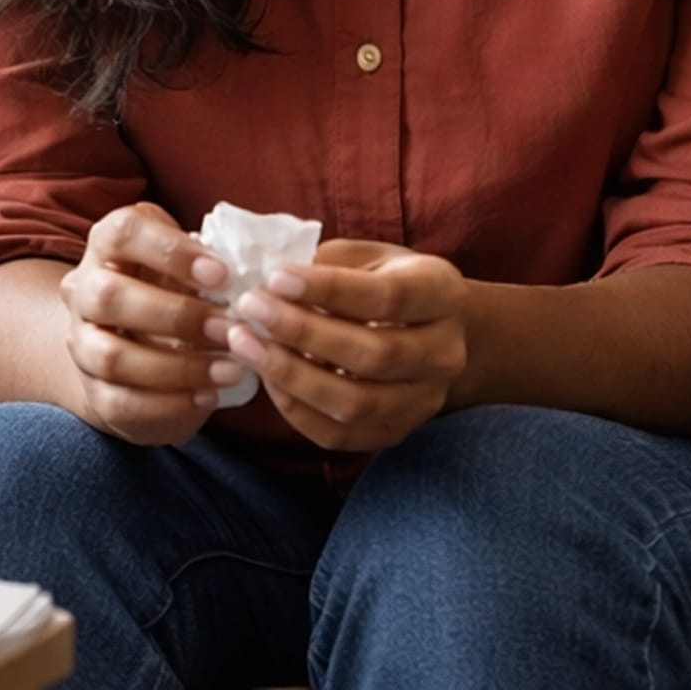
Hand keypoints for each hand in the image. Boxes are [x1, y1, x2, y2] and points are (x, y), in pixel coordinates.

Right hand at [57, 202, 244, 447]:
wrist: (128, 348)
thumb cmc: (169, 291)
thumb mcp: (183, 266)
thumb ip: (206, 266)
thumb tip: (250, 279)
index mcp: (107, 246)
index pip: (123, 233)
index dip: (170, 251)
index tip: (222, 274)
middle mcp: (84, 291)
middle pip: (108, 296)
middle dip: (176, 315)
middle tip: (230, 329)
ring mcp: (81, 344)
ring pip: (112, 356)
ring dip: (178, 366)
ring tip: (232, 370)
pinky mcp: (93, 392)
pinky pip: (122, 402)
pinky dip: (169, 403)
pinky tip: (208, 396)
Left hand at [224, 240, 467, 453]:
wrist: (428, 330)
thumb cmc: (385, 281)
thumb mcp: (367, 256)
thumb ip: (328, 263)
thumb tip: (271, 278)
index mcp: (442, 294)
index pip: (388, 297)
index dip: (330, 289)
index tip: (276, 278)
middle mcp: (444, 353)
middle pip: (374, 355)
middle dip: (303, 333)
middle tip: (250, 308)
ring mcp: (424, 400)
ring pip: (357, 403)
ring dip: (292, 376)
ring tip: (246, 344)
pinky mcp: (396, 432)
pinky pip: (341, 435)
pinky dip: (296, 410)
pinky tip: (267, 378)